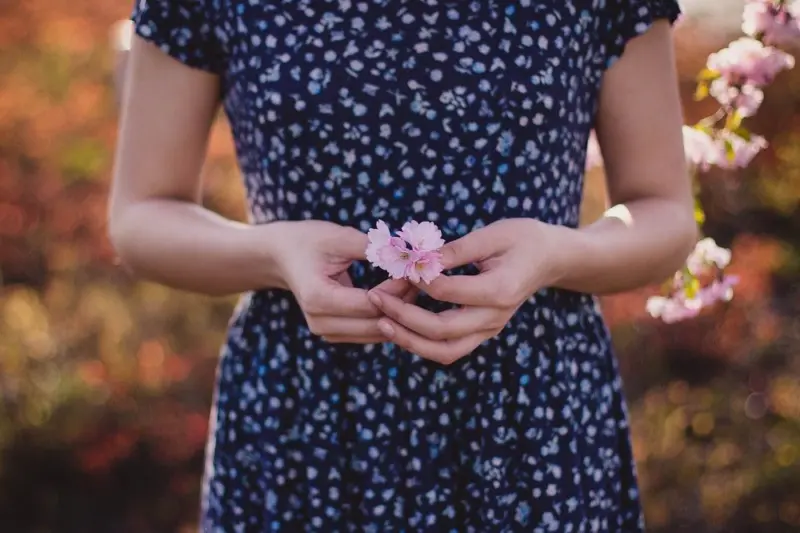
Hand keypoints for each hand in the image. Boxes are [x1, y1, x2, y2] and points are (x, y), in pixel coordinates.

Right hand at [272, 221, 416, 343]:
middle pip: (377, 323)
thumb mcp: (339, 237)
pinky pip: (371, 333)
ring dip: (400, 312)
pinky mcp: (335, 335)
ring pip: (378, 333)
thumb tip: (410, 254)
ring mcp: (327, 333)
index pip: (372, 303)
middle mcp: (320, 323)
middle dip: (404, 302)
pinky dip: (390, 317)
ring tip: (415, 284)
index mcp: (318, 298)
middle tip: (423, 278)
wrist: (281, 256)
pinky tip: (402, 295)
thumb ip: (374, 248)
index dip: (398, 288)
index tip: (416, 269)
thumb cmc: (309, 241)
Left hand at [367, 219, 562, 363]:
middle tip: (375, 297)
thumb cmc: (522, 239)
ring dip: (409, 340)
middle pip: (442, 330)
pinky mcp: (483, 333)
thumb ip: (456, 250)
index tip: (397, 265)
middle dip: (403, 317)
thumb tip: (420, 258)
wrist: (550, 258)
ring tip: (381, 323)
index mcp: (499, 290)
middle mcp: (494, 317)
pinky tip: (400, 327)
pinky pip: (449, 350)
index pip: (446, 292)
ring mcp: (489, 330)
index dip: (416, 279)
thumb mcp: (492, 234)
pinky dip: (422, 343)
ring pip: (444, 351)